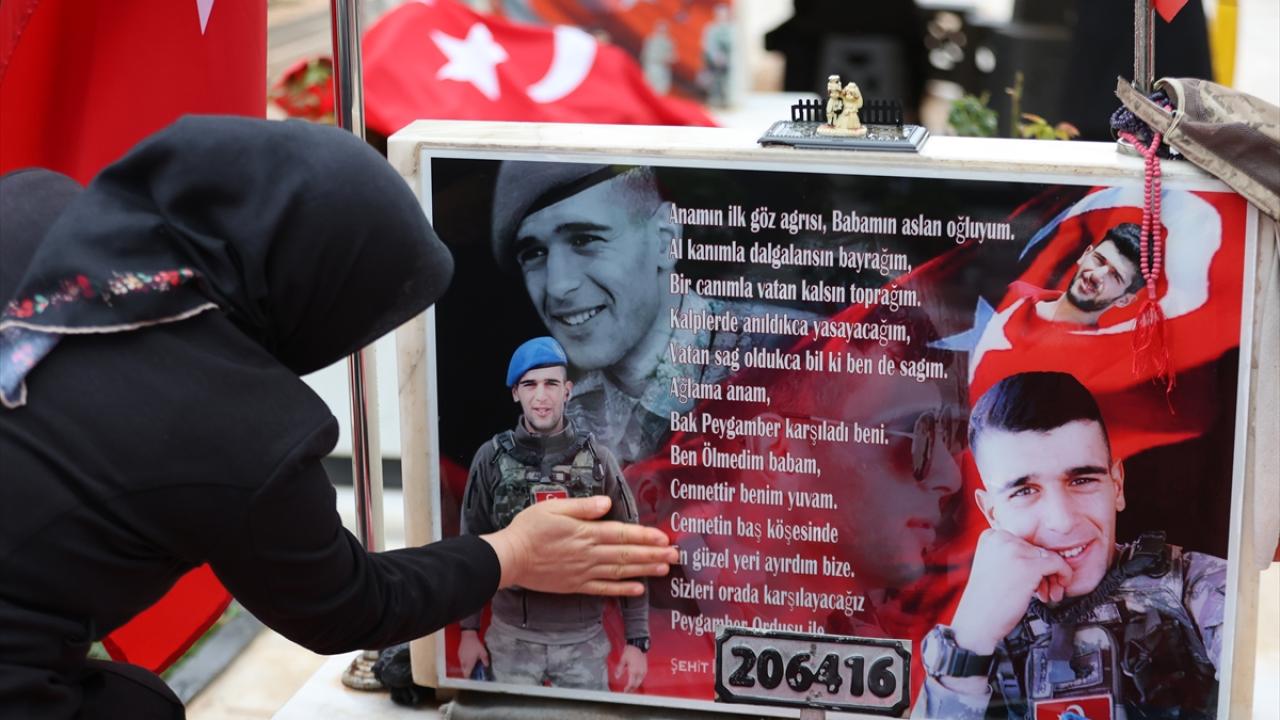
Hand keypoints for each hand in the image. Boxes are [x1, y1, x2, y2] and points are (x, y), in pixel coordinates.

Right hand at [458, 630, 488, 676]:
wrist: (468, 636)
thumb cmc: (475, 644)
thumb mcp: (483, 652)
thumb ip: (485, 660)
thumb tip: (486, 665)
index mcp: (469, 663)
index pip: (467, 674)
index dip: (469, 678)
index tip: (472, 679)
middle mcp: (464, 662)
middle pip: (464, 671)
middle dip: (468, 672)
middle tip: (473, 671)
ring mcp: (461, 658)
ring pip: (462, 666)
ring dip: (466, 667)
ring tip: (472, 664)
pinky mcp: (459, 654)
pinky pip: (461, 660)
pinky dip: (465, 661)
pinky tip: (469, 658)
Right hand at [482, 496, 676, 595]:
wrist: (509, 558)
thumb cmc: (529, 529)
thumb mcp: (553, 508)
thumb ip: (582, 507)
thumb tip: (606, 503)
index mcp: (585, 533)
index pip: (622, 534)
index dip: (645, 536)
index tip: (664, 537)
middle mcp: (589, 554)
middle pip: (627, 554)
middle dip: (653, 554)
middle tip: (676, 555)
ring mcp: (584, 572)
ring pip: (620, 572)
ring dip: (644, 570)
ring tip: (664, 569)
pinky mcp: (576, 585)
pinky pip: (604, 589)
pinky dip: (622, 590)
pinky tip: (638, 589)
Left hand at [615, 644, 647, 691]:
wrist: (638, 645)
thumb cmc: (630, 651)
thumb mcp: (622, 660)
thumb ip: (619, 669)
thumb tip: (617, 676)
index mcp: (634, 670)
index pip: (631, 683)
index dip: (628, 688)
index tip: (625, 691)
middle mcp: (640, 672)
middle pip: (636, 684)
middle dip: (632, 689)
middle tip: (627, 691)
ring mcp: (644, 670)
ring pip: (640, 682)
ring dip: (635, 685)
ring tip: (631, 687)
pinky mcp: (645, 669)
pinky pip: (642, 678)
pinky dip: (639, 681)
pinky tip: (635, 680)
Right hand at [950, 529, 1074, 655]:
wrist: (977, 622)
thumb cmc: (987, 600)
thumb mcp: (993, 566)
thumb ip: (1012, 555)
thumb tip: (1044, 554)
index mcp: (991, 536)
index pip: (1024, 543)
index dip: (1032, 562)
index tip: (1032, 580)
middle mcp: (1001, 538)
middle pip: (1037, 550)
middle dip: (1044, 571)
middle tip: (1044, 591)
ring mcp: (1015, 551)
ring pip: (1049, 556)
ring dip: (1053, 576)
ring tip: (1047, 594)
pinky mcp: (1029, 566)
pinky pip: (1057, 564)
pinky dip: (1064, 576)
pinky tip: (1056, 592)